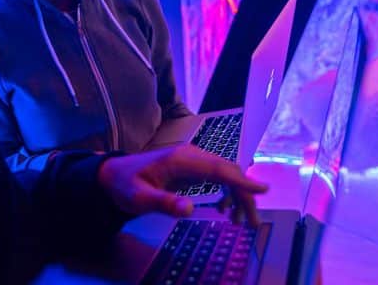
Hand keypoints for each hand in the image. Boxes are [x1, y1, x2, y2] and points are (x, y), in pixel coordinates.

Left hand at [97, 144, 267, 224]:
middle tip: (251, 223)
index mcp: (181, 160)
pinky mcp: (192, 167)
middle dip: (244, 196)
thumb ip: (164, 203)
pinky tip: (225, 210)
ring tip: (240, 222)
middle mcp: (191, 155)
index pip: (218, 168)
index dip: (242, 180)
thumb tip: (190, 210)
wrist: (114, 175)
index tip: (263, 189)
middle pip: (228, 172)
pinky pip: (217, 176)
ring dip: (237, 196)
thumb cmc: (126, 185)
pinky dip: (226, 191)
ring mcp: (193, 159)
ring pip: (225, 174)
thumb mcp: (140, 198)